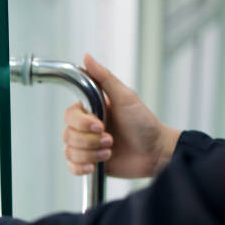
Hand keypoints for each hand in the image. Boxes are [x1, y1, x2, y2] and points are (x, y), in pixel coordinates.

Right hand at [62, 54, 180, 177]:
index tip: (100, 125)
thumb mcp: (125, 97)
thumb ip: (104, 78)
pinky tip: (95, 165)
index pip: (68, 116)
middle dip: (90, 140)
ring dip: (91, 154)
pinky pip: (71, 167)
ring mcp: (87, 147)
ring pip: (70, 152)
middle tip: (111, 139)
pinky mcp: (90, 164)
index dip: (81, 123)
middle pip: (67, 135)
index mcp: (90, 112)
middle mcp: (85, 129)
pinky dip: (81, 167)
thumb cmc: (144, 123)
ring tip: (110, 151)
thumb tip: (87, 57)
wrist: (156, 152)